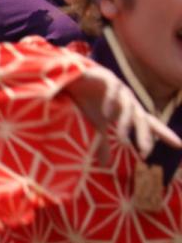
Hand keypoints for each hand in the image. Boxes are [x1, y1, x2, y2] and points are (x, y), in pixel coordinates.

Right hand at [64, 65, 181, 163]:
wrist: (72, 78)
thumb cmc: (88, 100)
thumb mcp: (96, 124)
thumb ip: (103, 142)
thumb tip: (105, 165)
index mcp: (129, 110)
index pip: (150, 124)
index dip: (164, 134)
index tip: (179, 145)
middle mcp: (129, 100)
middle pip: (141, 119)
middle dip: (145, 135)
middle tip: (146, 151)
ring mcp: (120, 88)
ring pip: (128, 107)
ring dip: (126, 125)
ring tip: (124, 141)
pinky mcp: (107, 78)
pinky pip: (113, 90)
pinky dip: (111, 101)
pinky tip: (107, 114)